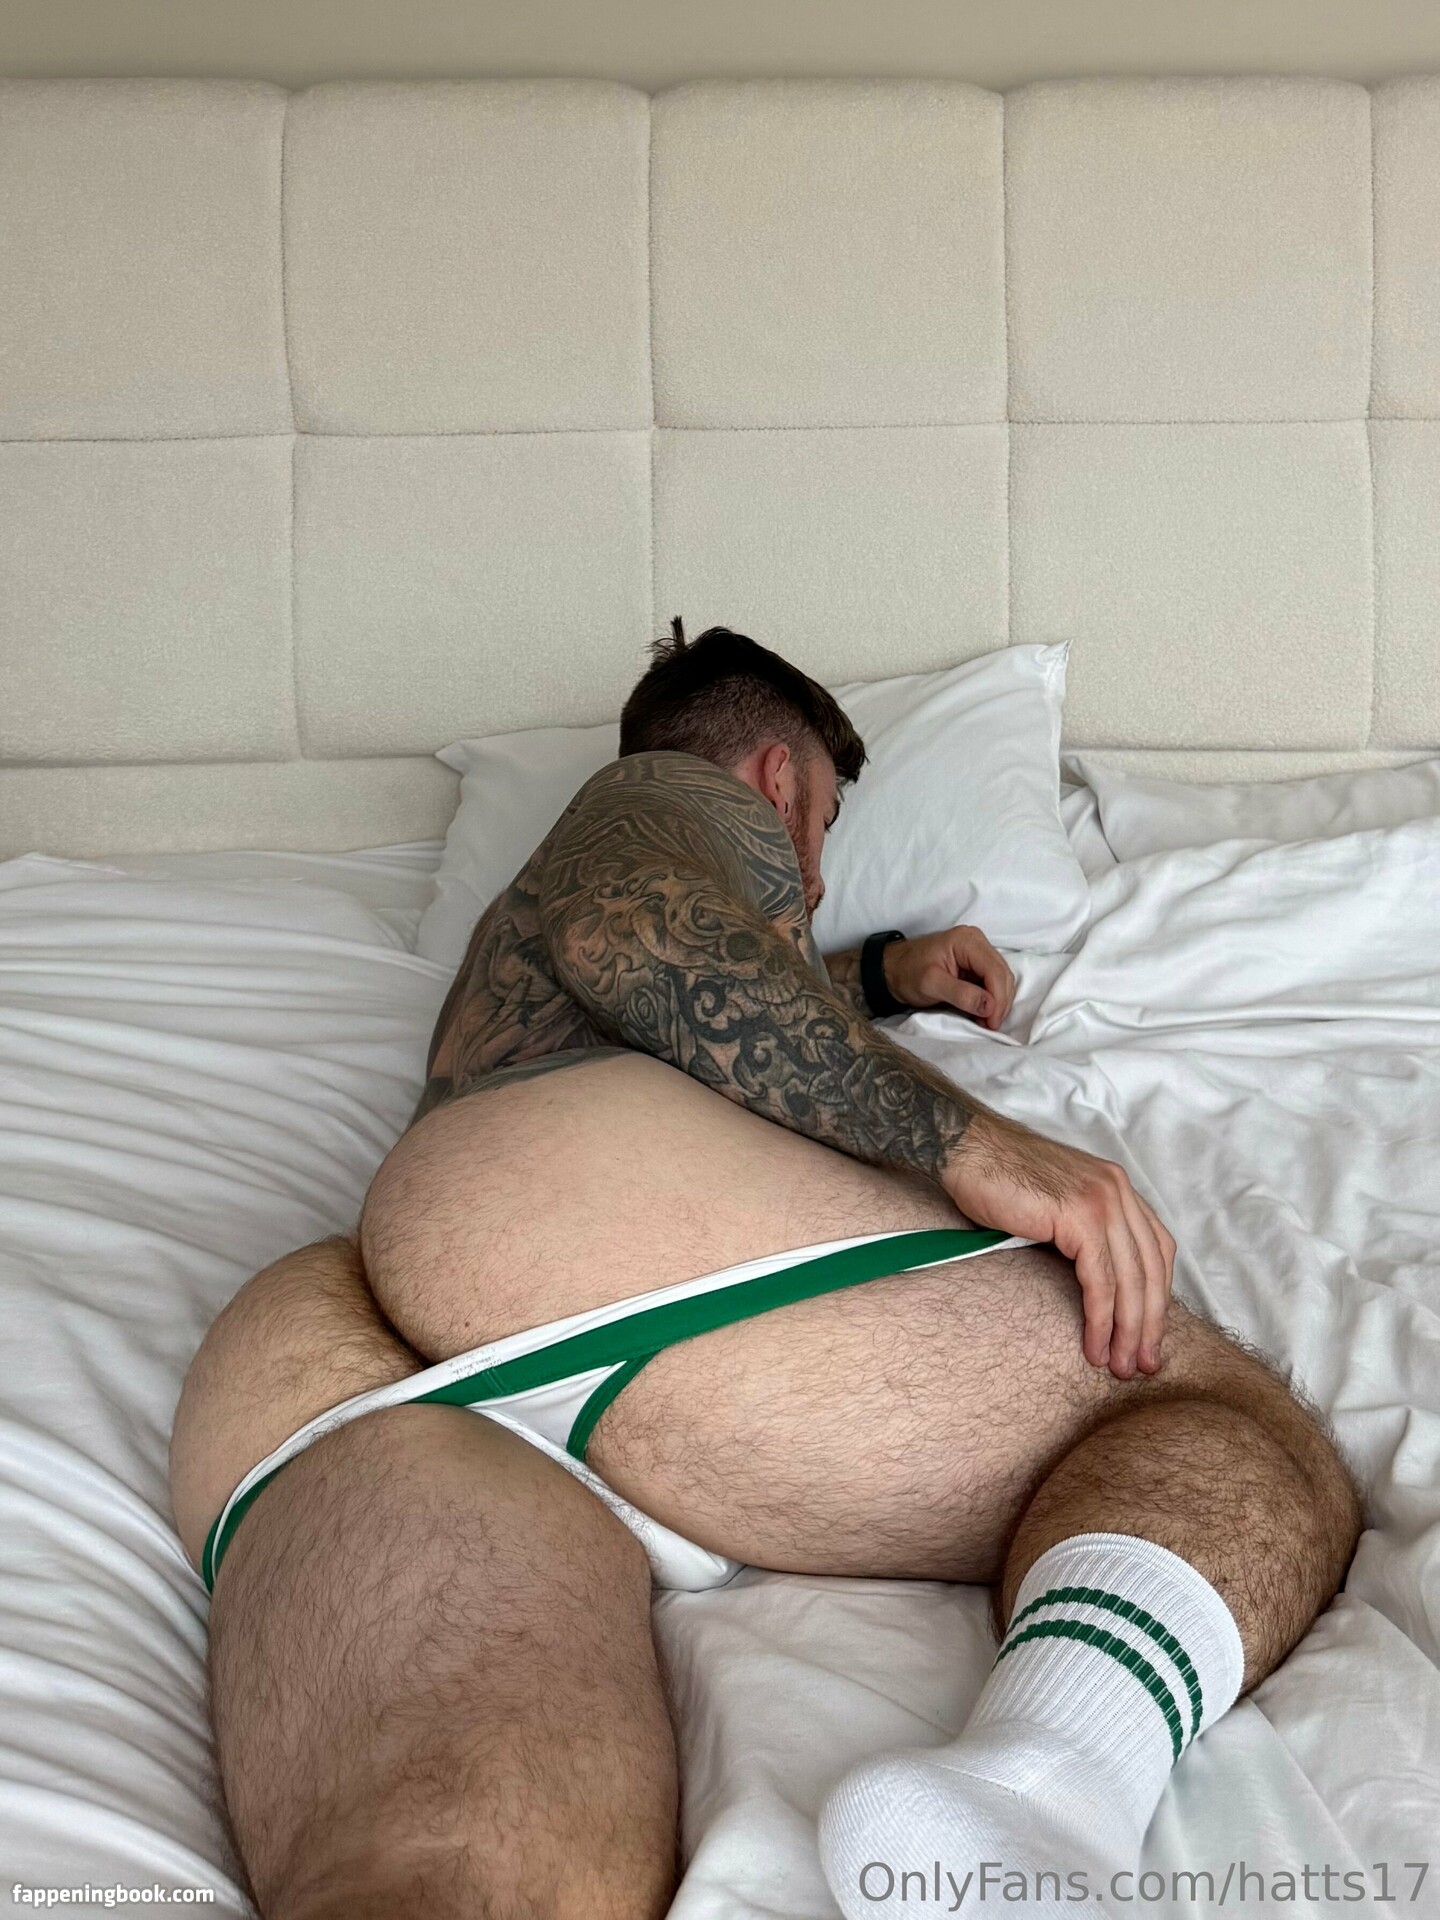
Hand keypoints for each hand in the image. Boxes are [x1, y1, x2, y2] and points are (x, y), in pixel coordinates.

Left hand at [885, 926, 1016, 1029]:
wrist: (893, 968)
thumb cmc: (908, 973)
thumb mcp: (931, 984)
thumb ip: (961, 994)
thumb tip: (989, 1007)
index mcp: (967, 941)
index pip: (994, 971)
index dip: (998, 999)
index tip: (991, 1023)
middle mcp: (977, 941)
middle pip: (1002, 974)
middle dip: (1000, 1002)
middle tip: (990, 1026)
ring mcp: (978, 950)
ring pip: (1001, 978)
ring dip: (997, 1002)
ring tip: (987, 1022)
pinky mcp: (976, 962)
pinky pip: (992, 981)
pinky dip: (991, 998)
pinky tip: (983, 1012)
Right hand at [943, 1109, 1175, 1377]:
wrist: (966, 1150)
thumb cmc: (998, 1179)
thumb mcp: (1055, 1203)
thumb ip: (1080, 1230)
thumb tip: (1094, 1282)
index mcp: (1116, 1186)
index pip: (1157, 1249)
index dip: (1158, 1296)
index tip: (1149, 1335)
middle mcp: (1118, 1190)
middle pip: (1152, 1268)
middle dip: (1151, 1323)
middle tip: (1144, 1364)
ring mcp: (1102, 1201)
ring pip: (1131, 1279)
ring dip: (1129, 1330)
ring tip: (1120, 1365)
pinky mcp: (1080, 1216)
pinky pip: (1101, 1280)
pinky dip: (1102, 1319)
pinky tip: (1095, 1344)